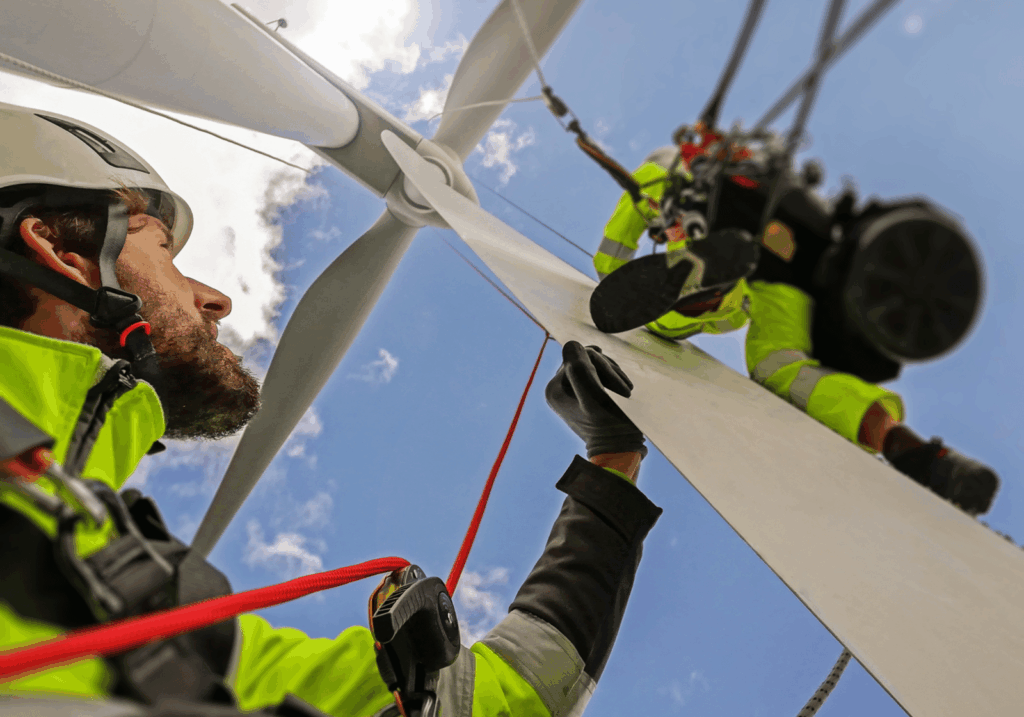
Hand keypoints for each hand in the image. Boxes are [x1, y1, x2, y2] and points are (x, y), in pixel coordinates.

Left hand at [545, 341, 646, 458]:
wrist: (619, 452)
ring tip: (626, 392)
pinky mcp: (581, 394)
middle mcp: (557, 388)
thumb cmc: (610, 428)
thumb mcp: (595, 398)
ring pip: (592, 364)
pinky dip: (611, 378)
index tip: (621, 389)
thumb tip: (572, 344)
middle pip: (585, 359)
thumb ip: (580, 371)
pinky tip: (622, 390)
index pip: (580, 356)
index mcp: (554, 388)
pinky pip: (596, 373)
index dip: (604, 367)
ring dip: (612, 374)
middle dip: (608, 370)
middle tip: (626, 391)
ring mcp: (569, 391)